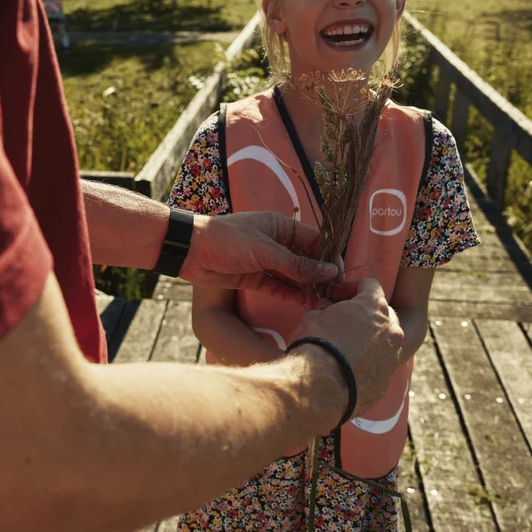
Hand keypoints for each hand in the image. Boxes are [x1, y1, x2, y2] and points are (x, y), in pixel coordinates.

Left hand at [179, 211, 338, 305]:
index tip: (340, 276)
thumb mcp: (266, 251)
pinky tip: (307, 305)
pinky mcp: (255, 278)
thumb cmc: (228, 240)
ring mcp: (265, 261)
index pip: (315, 240)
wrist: (190, 251)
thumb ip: (298, 264)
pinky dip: (292, 296)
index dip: (329, 257)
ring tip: (325, 305)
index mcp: (281, 226)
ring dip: (308, 289)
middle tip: (336, 295)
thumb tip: (330, 272)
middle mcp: (276, 243)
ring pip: (293, 277)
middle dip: (321, 277)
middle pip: (306, 260)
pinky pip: (279, 288)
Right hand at [291, 278, 403, 414]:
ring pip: (385, 342)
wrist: (320, 388)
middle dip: (366, 314)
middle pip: (384, 313)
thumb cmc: (316, 345)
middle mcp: (391, 330)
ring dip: (370, 341)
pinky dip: (368, 365)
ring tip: (347, 347)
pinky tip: (347, 370)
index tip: (337, 296)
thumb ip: (324, 309)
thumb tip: (325, 308)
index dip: (352, 288)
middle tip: (344, 321)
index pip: (371, 285)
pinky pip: (379, 367)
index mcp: (374, 307)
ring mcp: (392, 358)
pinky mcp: (385, 382)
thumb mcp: (313, 317)